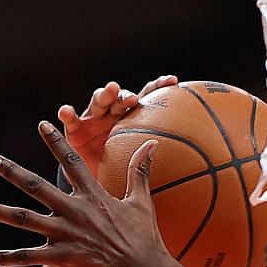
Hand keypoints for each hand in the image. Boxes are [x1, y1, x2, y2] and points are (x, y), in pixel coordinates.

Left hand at [0, 122, 180, 266]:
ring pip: (23, 219)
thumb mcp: (142, 202)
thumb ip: (140, 171)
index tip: (42, 124)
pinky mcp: (64, 258)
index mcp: (93, 196)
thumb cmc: (146, 240)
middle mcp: (75, 211)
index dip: (56, 142)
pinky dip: (7, 258)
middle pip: (35, 186)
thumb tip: (152, 143)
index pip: (70, 162)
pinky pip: (29, 257)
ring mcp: (67, 234)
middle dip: (10, 170)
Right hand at [58, 76, 176, 175]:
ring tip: (109, 92)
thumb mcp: (144, 168)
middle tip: (133, 98)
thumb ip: (162, 160)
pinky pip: (71, 120)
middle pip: (120, 97)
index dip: (158, 87)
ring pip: (98, 101)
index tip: (173, 81)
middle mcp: (114, 114)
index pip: (147, 97)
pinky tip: (66, 111)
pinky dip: (68, 113)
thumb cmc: (123, 171)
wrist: (97, 185)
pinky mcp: (75, 130)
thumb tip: (199, 164)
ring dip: (104, 94)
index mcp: (133, 118)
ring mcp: (94, 120)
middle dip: (127, 93)